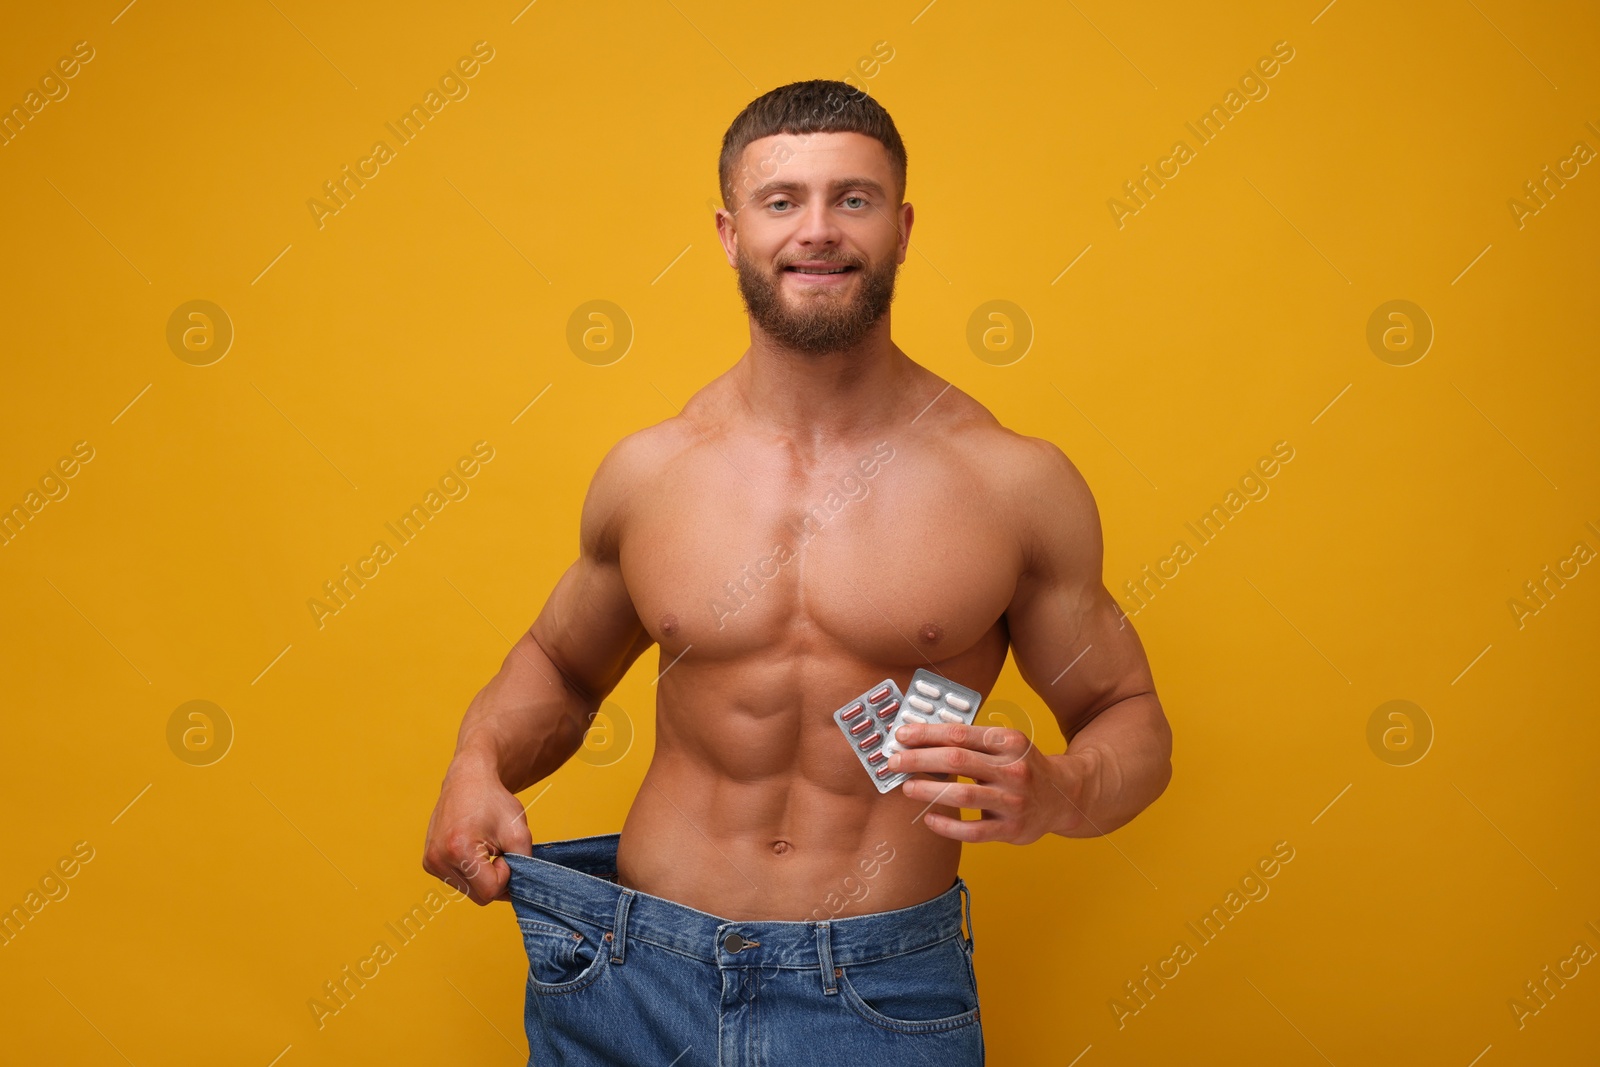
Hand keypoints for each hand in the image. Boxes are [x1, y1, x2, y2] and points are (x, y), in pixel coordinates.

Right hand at [422, 762, 534, 904]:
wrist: (468, 780)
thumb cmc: (494, 802)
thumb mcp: (519, 831)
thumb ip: (525, 865)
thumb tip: (520, 891)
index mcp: (458, 849)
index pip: (491, 891)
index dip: (506, 874)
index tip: (505, 850)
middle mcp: (438, 859)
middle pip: (480, 896)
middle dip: (495, 878)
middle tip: (499, 851)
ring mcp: (430, 862)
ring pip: (469, 892)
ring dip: (483, 876)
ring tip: (485, 848)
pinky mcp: (428, 862)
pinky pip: (458, 882)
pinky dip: (471, 872)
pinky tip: (473, 849)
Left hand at [886, 722, 1095, 843]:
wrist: (1065, 797)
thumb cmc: (1023, 766)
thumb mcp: (1006, 744)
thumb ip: (971, 741)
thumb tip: (922, 739)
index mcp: (1009, 742)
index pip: (959, 734)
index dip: (926, 734)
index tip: (902, 734)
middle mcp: (1013, 770)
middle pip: (957, 761)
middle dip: (919, 759)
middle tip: (893, 761)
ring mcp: (1014, 802)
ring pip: (962, 795)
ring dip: (928, 791)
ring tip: (906, 787)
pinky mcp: (1012, 830)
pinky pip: (973, 831)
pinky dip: (947, 825)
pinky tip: (929, 818)